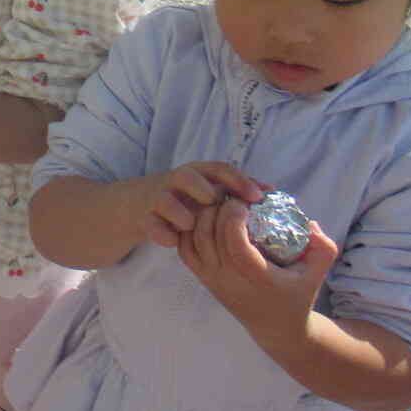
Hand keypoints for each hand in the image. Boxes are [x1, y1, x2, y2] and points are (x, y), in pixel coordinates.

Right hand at [139, 161, 265, 248]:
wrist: (137, 204)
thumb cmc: (185, 198)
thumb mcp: (209, 188)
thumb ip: (237, 190)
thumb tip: (273, 192)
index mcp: (197, 173)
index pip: (219, 169)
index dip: (239, 181)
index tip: (257, 197)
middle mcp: (176, 182)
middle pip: (188, 177)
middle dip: (204, 191)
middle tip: (216, 206)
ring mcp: (158, 199)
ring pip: (166, 201)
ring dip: (182, 215)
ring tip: (192, 226)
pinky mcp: (144, 218)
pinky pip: (151, 225)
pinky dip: (163, 234)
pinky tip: (174, 241)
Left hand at [176, 198, 337, 348]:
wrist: (276, 328)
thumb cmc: (298, 294)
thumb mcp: (318, 272)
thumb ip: (323, 247)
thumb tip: (310, 223)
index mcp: (256, 277)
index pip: (234, 243)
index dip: (233, 217)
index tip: (245, 202)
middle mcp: (228, 279)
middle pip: (208, 236)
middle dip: (217, 208)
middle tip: (231, 195)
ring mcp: (212, 280)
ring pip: (193, 240)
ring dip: (202, 215)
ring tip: (220, 203)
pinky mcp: (203, 279)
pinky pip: (185, 249)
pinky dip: (190, 229)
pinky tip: (208, 217)